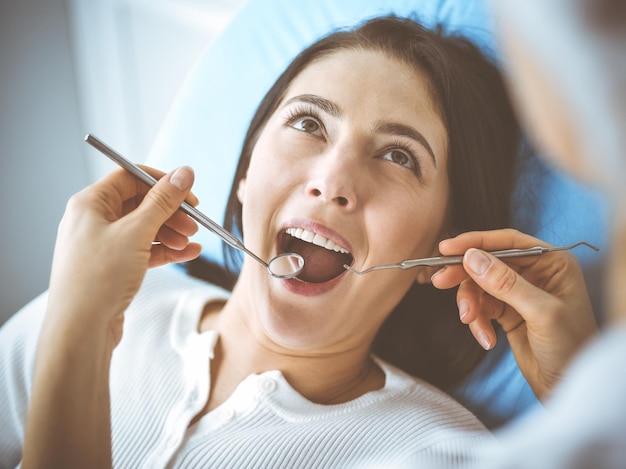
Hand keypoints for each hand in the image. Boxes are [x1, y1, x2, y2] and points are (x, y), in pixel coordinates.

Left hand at [46, 165, 201, 343]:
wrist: (80, 330)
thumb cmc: (98, 278)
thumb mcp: (136, 233)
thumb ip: (163, 201)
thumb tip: (183, 173)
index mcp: (90, 204)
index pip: (130, 177)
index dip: (162, 183)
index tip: (188, 195)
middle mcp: (93, 221)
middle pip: (140, 204)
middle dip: (170, 212)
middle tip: (194, 224)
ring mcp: (102, 245)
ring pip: (144, 228)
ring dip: (171, 232)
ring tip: (191, 242)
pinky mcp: (112, 267)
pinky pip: (142, 250)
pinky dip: (165, 251)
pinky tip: (188, 254)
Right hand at [431, 229, 598, 398]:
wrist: (569, 389)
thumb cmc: (572, 349)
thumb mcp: (541, 313)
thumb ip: (506, 283)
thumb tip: (472, 257)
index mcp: (553, 264)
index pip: (508, 242)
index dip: (476, 242)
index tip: (447, 249)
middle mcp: (536, 274)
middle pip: (488, 262)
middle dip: (464, 275)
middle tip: (440, 281)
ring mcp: (520, 293)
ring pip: (480, 286)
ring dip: (471, 305)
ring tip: (470, 322)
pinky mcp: (508, 313)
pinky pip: (482, 308)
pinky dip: (478, 322)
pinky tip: (486, 339)